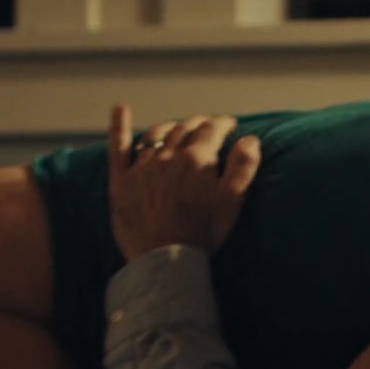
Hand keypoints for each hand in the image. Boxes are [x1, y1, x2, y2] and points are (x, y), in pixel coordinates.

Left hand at [107, 105, 261, 260]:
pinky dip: (119, 125)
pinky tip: (121, 108)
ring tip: (178, 128)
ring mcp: (142, 167)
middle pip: (185, 129)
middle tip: (207, 127)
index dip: (223, 124)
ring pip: (157, 136)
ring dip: (171, 128)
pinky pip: (119, 147)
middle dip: (199, 124)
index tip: (230, 124)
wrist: (165, 260)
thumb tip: (250, 139)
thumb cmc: (202, 234)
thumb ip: (243, 167)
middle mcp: (168, 156)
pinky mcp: (122, 181)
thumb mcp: (232, 202)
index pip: (212, 129)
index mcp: (197, 159)